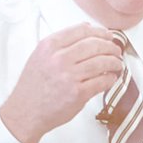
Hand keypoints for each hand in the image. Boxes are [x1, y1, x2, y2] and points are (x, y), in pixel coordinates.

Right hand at [0, 24, 122, 142]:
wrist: (25, 112)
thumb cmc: (33, 86)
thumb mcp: (40, 56)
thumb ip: (60, 43)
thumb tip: (86, 30)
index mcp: (49, 46)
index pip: (81, 31)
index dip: (100, 32)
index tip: (107, 35)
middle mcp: (59, 59)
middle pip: (95, 45)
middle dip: (110, 47)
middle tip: (116, 50)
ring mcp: (69, 76)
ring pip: (101, 62)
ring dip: (114, 62)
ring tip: (117, 64)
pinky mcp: (78, 93)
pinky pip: (102, 82)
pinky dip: (111, 78)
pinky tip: (111, 78)